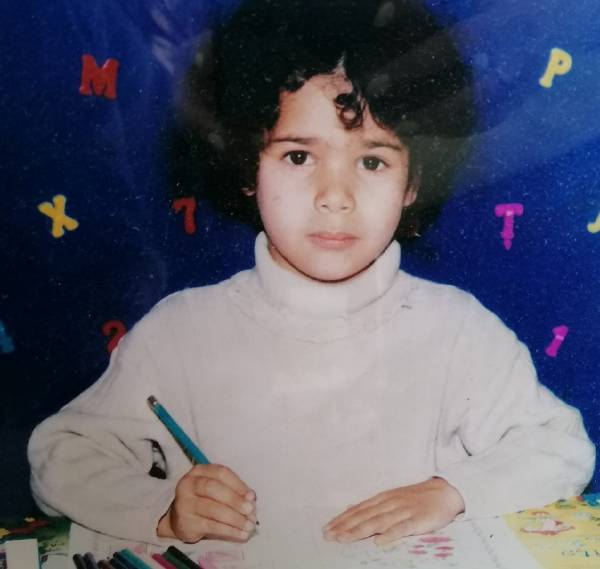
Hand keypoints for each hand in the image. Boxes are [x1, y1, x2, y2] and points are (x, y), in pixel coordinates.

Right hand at [157, 464, 256, 542]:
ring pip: (212, 509)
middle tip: (250, 510)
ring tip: (248, 525)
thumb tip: (251, 498)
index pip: (221, 473)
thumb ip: (234, 490)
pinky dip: (228, 530)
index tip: (252, 497)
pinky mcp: (186, 522)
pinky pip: (210, 526)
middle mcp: (189, 484)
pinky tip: (240, 534)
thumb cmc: (204, 499)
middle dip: (235, 500)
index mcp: (199, 471)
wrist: (179, 518)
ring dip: (234, 518)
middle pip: (213, 488)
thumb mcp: (217, 488)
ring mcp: (185, 503)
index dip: (238, 484)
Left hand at [322, 477, 464, 545]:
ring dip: (359, 530)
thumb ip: (371, 505)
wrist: (444, 492)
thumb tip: (349, 508)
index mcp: (382, 499)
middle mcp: (389, 503)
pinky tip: (379, 542)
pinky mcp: (418, 520)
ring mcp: (403, 511)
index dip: (341, 520)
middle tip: (328, 536)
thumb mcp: (390, 498)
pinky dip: (390, 535)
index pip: (358, 510)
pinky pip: (403, 528)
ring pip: (378, 522)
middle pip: (364, 516)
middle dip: (344, 526)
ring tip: (344, 539)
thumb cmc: (415, 498)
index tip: (326, 529)